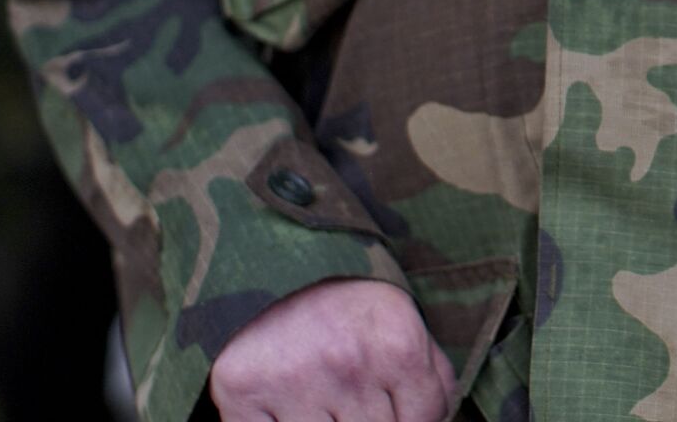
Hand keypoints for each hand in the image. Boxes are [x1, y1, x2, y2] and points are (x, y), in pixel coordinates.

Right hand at [210, 279, 457, 421]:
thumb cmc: (349, 312)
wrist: (271, 269)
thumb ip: (434, 382)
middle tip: (345, 383)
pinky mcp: (241, 391)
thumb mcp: (406, 330)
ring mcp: (293, 379)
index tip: (386, 395)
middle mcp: (347, 359)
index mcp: (398, 343)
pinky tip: (284, 401)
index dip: (405, 417)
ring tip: (318, 388)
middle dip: (363, 417)